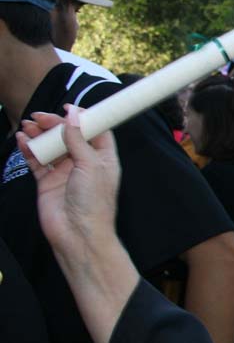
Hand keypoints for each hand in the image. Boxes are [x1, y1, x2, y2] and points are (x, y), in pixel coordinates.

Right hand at [15, 106, 121, 261]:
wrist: (77, 234)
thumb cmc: (93, 203)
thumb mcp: (90, 165)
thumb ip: (79, 140)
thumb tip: (74, 115)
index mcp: (103, 158)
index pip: (95, 131)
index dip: (83, 118)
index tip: (68, 107)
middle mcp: (84, 163)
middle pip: (69, 136)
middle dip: (55, 124)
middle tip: (40, 117)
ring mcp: (65, 172)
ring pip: (51, 146)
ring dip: (40, 135)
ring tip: (28, 125)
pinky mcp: (47, 182)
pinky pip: (37, 161)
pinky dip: (29, 150)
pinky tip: (22, 140)